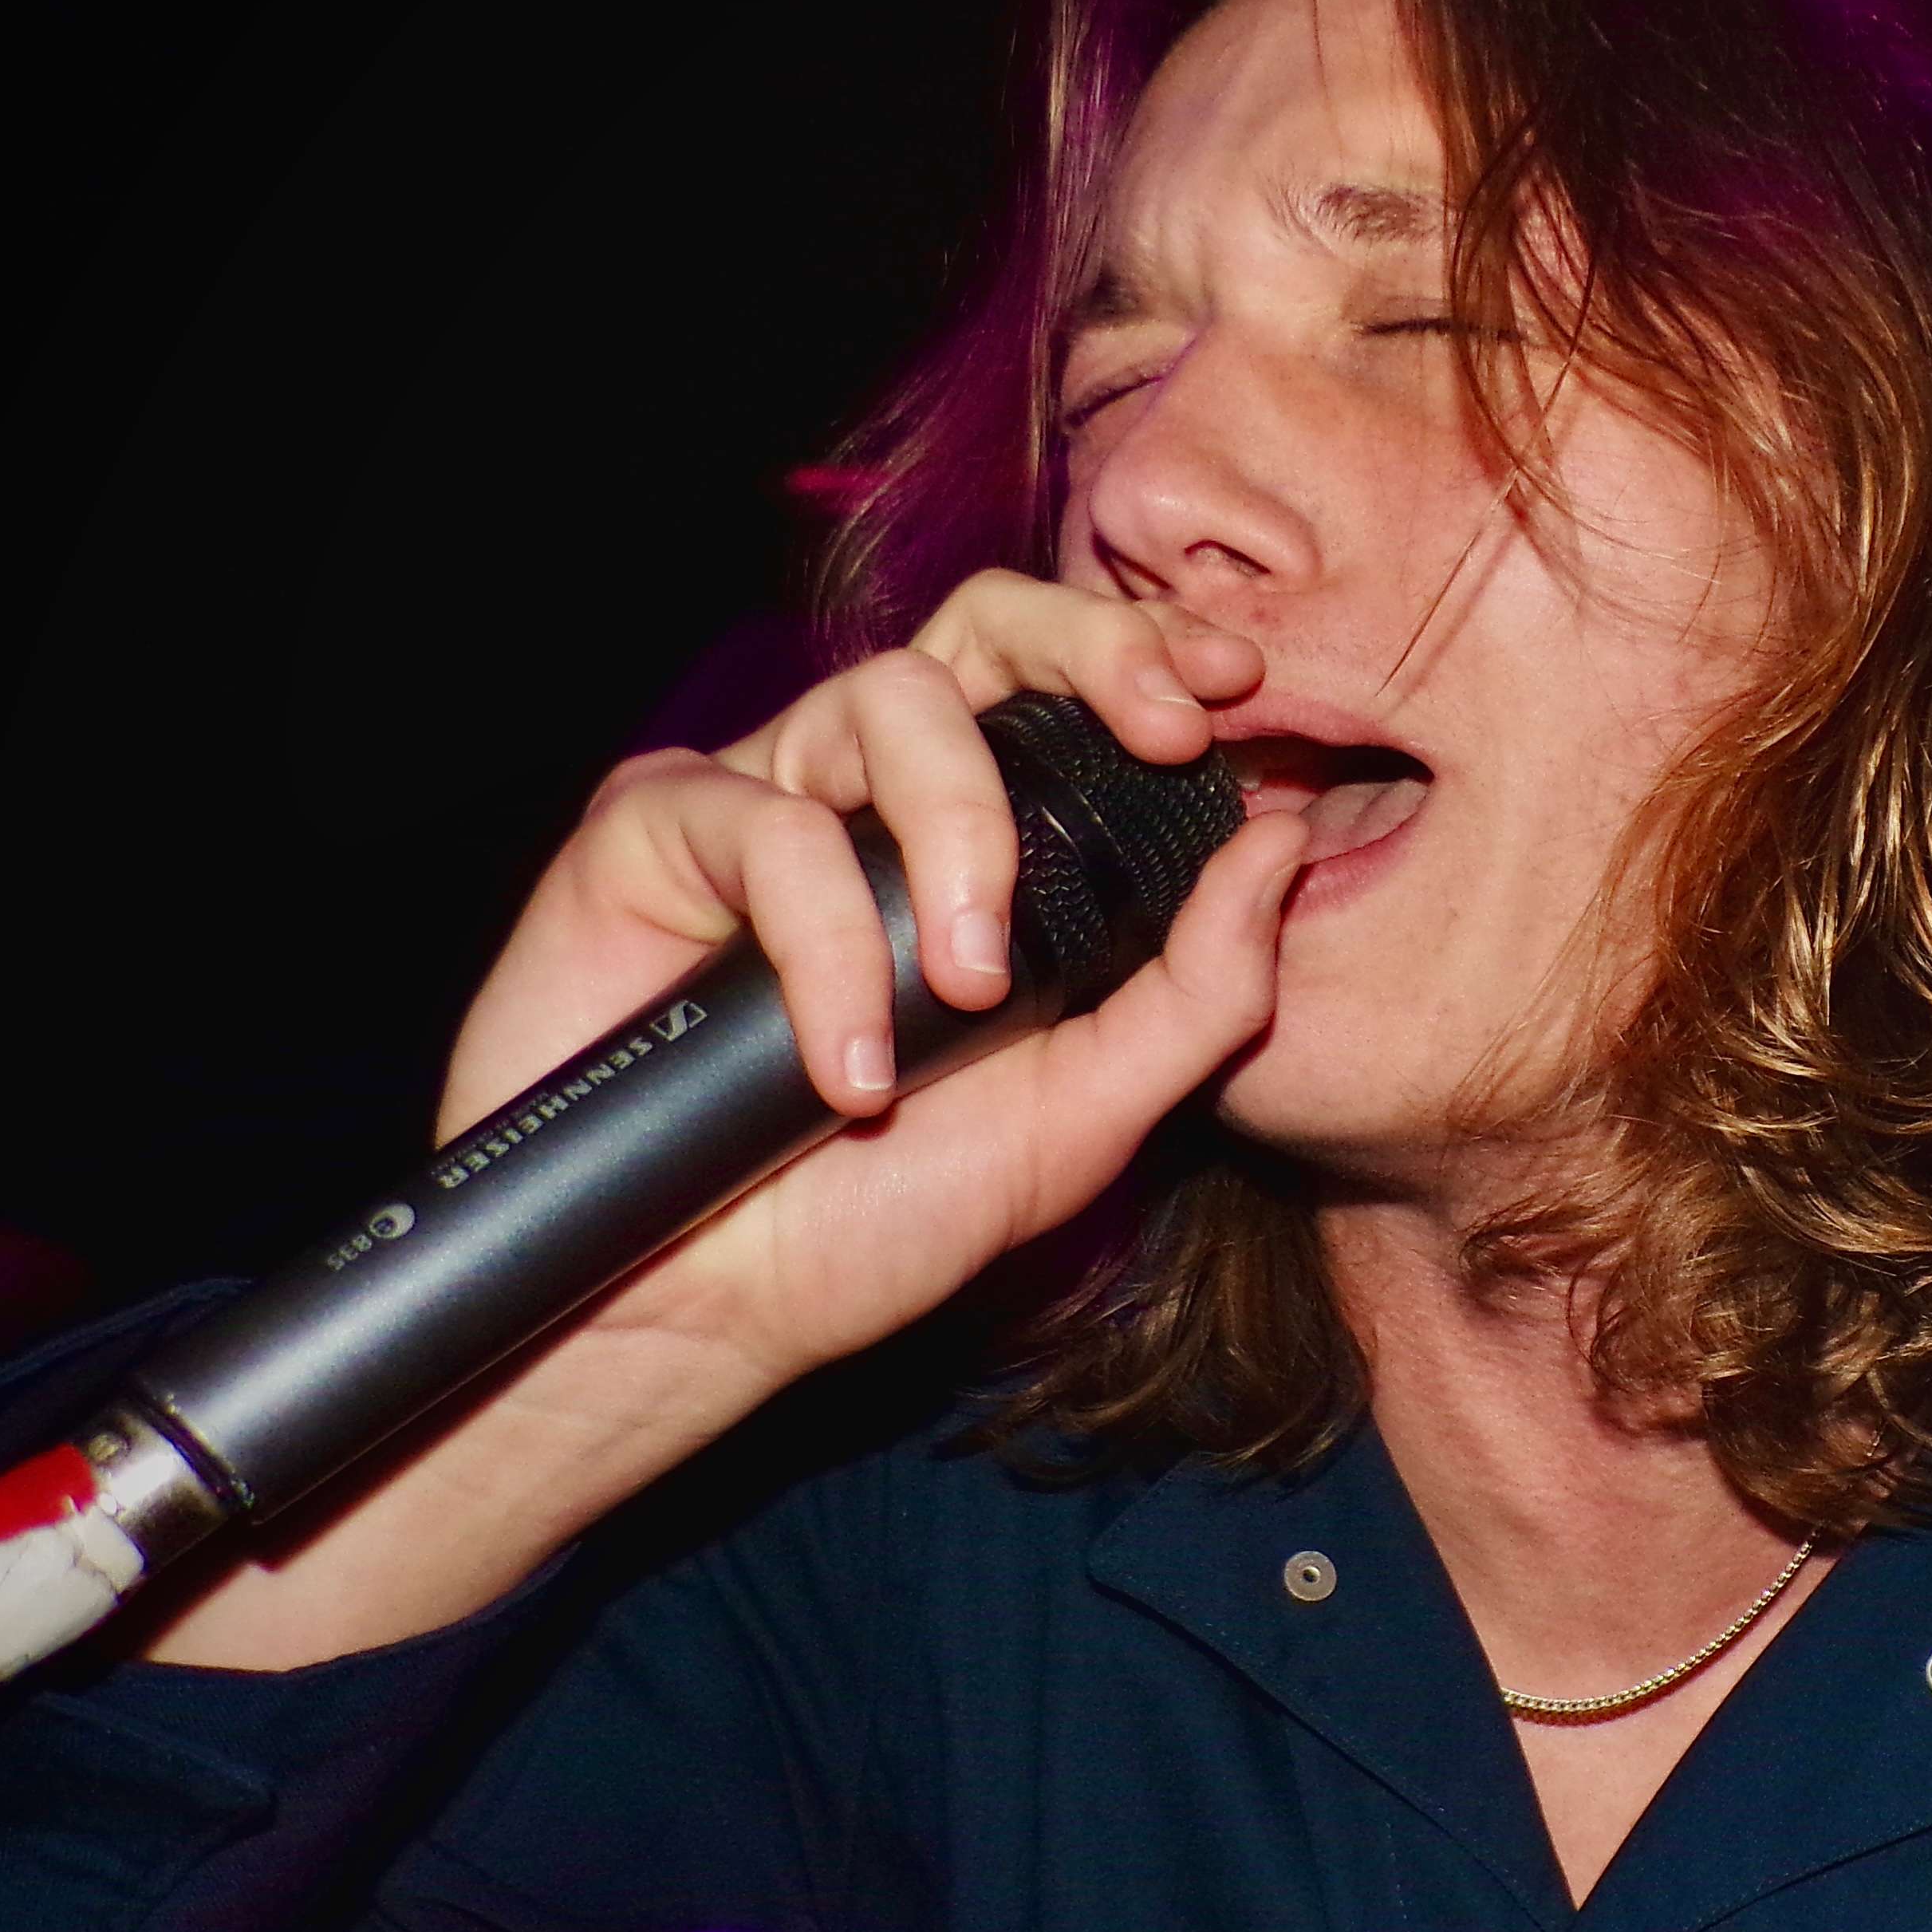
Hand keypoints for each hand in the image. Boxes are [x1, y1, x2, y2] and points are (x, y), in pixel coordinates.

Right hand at [437, 570, 1297, 1400]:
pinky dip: (829, 950)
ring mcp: (763, 794)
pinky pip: (768, 824)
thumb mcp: (1086, 1113)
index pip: (1073, 686)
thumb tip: (1280, 841)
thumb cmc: (883, 1213)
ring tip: (967, 996)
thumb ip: (1196, 989)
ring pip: (889, 699)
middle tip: (1166, 731)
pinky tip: (851, 1073)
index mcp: (984, 837)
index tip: (1235, 690)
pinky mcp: (651, 828)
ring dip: (961, 841)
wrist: (710, 1308)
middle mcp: (875, 791)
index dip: (1153, 654)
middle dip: (1093, 649)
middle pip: (986, 623)